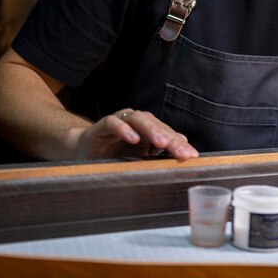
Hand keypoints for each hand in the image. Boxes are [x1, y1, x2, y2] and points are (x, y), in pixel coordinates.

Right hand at [76, 109, 198, 160]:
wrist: (85, 151)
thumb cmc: (115, 154)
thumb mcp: (139, 158)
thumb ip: (159, 154)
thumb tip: (185, 151)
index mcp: (148, 129)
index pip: (167, 133)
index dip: (179, 144)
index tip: (192, 156)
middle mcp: (136, 122)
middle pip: (156, 125)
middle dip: (170, 138)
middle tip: (181, 152)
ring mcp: (120, 121)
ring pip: (138, 119)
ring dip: (151, 130)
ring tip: (161, 142)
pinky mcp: (102, 125)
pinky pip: (114, 123)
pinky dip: (124, 129)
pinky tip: (133, 139)